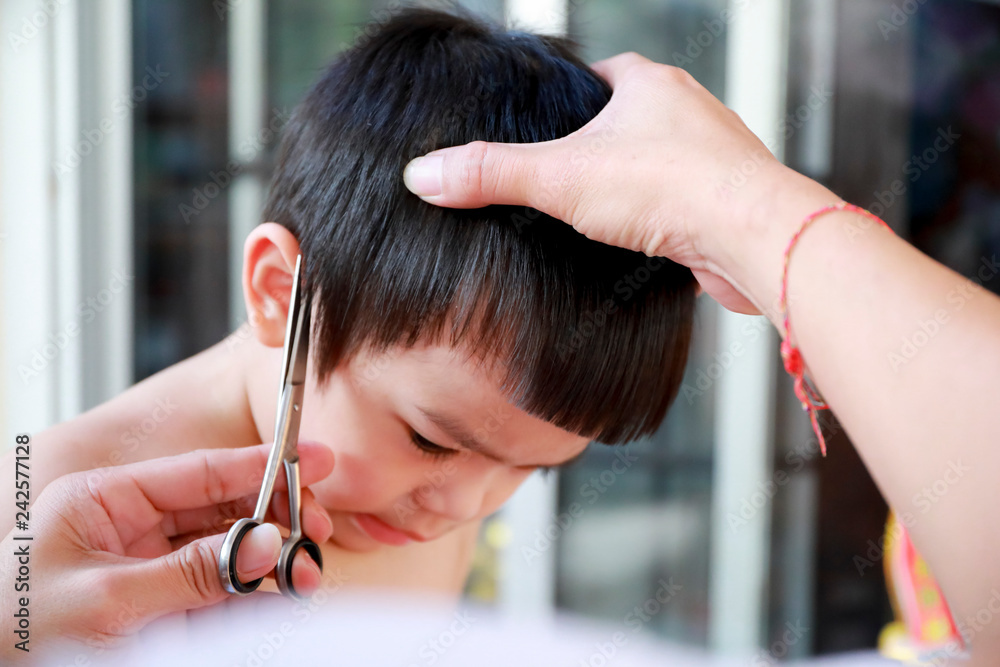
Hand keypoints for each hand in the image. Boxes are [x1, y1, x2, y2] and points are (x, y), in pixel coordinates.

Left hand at [1, 442, 333, 657]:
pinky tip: (281, 597)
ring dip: (272, 559)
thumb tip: (266, 548)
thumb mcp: (105, 599)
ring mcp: (150, 567)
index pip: (199, 472)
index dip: (260, 464)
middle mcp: (132, 527)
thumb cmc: (17, 635)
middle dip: (275, 518)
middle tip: (314, 533)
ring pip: (229, 548)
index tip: (314, 458)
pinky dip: (255, 594)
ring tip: (306, 575)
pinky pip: (221, 591)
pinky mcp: (162, 606)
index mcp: (105, 500)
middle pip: (223, 507)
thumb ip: (191, 573)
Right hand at [402, 52, 798, 313]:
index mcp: (651, 84)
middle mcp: (690, 111)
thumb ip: (492, 174)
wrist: (753, 235)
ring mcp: (715, 157)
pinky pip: (685, 205)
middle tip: (563, 177)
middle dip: (599, 147)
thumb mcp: (560, 177)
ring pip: (661, 164)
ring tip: (598, 214)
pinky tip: (640, 244)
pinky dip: (661, 221)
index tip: (545, 126)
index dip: (569, 100)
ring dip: (634, 186)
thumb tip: (424, 174)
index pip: (601, 75)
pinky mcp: (728, 202)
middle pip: (631, 120)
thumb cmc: (674, 188)